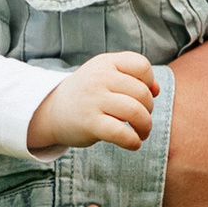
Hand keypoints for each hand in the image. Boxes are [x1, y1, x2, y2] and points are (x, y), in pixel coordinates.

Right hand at [27, 50, 158, 151]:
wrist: (51, 111)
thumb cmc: (88, 94)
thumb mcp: (107, 76)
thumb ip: (133, 78)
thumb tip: (156, 90)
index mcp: (106, 63)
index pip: (142, 66)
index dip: (149, 83)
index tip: (141, 95)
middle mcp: (99, 78)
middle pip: (142, 93)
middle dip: (148, 109)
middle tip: (141, 119)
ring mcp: (94, 100)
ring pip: (136, 112)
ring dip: (145, 127)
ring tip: (141, 133)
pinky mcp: (90, 123)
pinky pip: (122, 133)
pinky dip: (133, 141)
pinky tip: (133, 143)